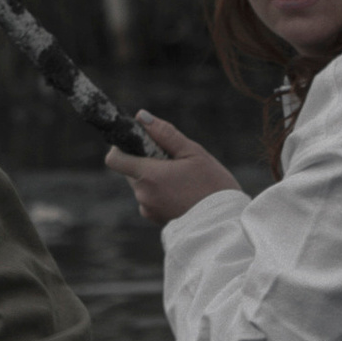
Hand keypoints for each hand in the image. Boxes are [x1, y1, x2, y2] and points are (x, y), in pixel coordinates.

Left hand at [105, 112, 240, 229]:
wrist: (226, 224)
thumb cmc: (214, 186)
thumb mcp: (194, 153)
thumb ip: (165, 134)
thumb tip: (141, 116)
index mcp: (149, 176)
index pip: (115, 159)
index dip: (122, 147)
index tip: (141, 142)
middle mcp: (143, 195)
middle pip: (129, 170)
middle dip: (145, 161)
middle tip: (173, 160)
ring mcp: (148, 209)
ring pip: (141, 184)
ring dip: (153, 177)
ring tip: (182, 178)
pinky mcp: (156, 219)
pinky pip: (150, 198)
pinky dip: (160, 192)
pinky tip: (183, 192)